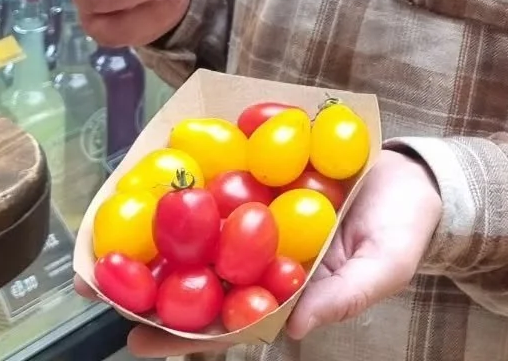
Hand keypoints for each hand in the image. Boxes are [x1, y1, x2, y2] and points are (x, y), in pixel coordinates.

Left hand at [115, 151, 442, 355]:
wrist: (416, 172)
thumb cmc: (402, 230)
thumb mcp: (383, 265)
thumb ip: (344, 295)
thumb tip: (296, 327)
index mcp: (283, 291)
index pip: (224, 320)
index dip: (180, 334)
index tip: (137, 339)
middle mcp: (261, 256)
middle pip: (196, 275)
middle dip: (144, 284)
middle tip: (91, 287)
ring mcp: (256, 212)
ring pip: (198, 226)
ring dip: (152, 229)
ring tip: (102, 231)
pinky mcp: (261, 168)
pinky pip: (222, 170)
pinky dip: (190, 173)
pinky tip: (152, 169)